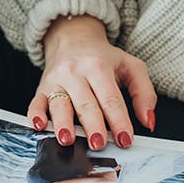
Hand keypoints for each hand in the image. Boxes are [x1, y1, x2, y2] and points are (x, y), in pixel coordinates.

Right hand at [29, 16, 156, 150]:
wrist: (73, 39)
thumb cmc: (103, 58)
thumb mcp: (131, 66)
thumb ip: (144, 92)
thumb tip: (148, 120)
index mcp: (99, 67)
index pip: (110, 98)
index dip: (119, 120)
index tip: (125, 139)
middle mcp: (76, 72)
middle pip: (85, 103)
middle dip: (92, 125)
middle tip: (99, 143)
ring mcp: (57, 80)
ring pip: (60, 104)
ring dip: (63, 123)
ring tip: (68, 140)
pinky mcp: (42, 88)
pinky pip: (36, 103)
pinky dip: (35, 115)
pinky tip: (39, 125)